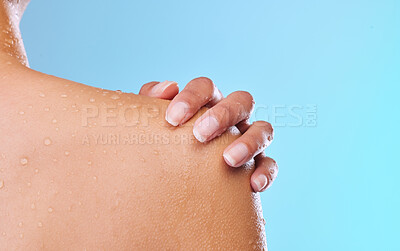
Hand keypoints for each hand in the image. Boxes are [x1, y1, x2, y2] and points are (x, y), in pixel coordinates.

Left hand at [139, 77, 277, 191]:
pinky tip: (252, 185)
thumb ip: (150, 103)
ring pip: (263, 129)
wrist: (174, 184)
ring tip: (228, 160)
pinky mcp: (258, 164)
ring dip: (249, 142)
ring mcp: (248, 138)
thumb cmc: (164, 148)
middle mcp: (232, 117)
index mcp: (207, 103)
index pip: (206, 88)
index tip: (172, 119)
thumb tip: (167, 88)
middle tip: (200, 134)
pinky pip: (270, 164)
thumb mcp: (153, 126)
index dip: (192, 97)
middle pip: (241, 101)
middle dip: (223, 115)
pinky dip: (266, 171)